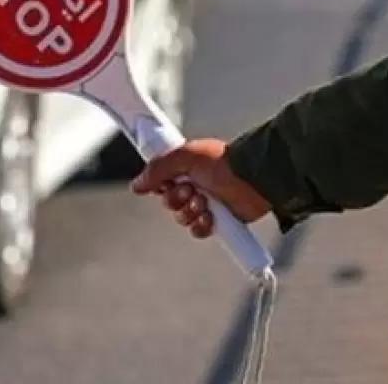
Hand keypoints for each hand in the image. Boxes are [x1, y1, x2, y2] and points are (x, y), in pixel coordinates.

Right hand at [130, 138, 271, 238]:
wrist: (252, 179)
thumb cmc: (223, 162)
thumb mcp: (185, 156)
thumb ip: (157, 168)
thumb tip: (136, 185)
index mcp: (185, 168)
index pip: (160, 181)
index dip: (160, 185)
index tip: (167, 182)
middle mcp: (194, 185)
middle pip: (168, 202)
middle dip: (176, 199)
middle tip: (190, 190)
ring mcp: (205, 204)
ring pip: (181, 218)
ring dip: (189, 212)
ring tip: (203, 202)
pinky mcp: (217, 221)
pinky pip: (197, 230)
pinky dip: (201, 226)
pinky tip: (210, 217)